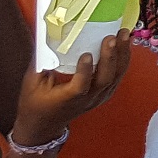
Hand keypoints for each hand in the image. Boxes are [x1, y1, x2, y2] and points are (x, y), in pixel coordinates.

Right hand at [11, 31, 128, 146]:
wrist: (45, 123)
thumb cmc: (35, 101)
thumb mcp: (32, 83)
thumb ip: (42, 62)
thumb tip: (48, 36)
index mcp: (66, 99)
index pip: (80, 87)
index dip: (84, 71)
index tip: (86, 54)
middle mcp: (87, 99)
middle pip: (104, 80)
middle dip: (110, 57)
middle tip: (111, 37)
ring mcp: (98, 97)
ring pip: (115, 77)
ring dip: (122, 54)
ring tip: (124, 34)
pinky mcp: (104, 93)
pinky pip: (118, 76)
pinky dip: (123, 59)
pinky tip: (125, 43)